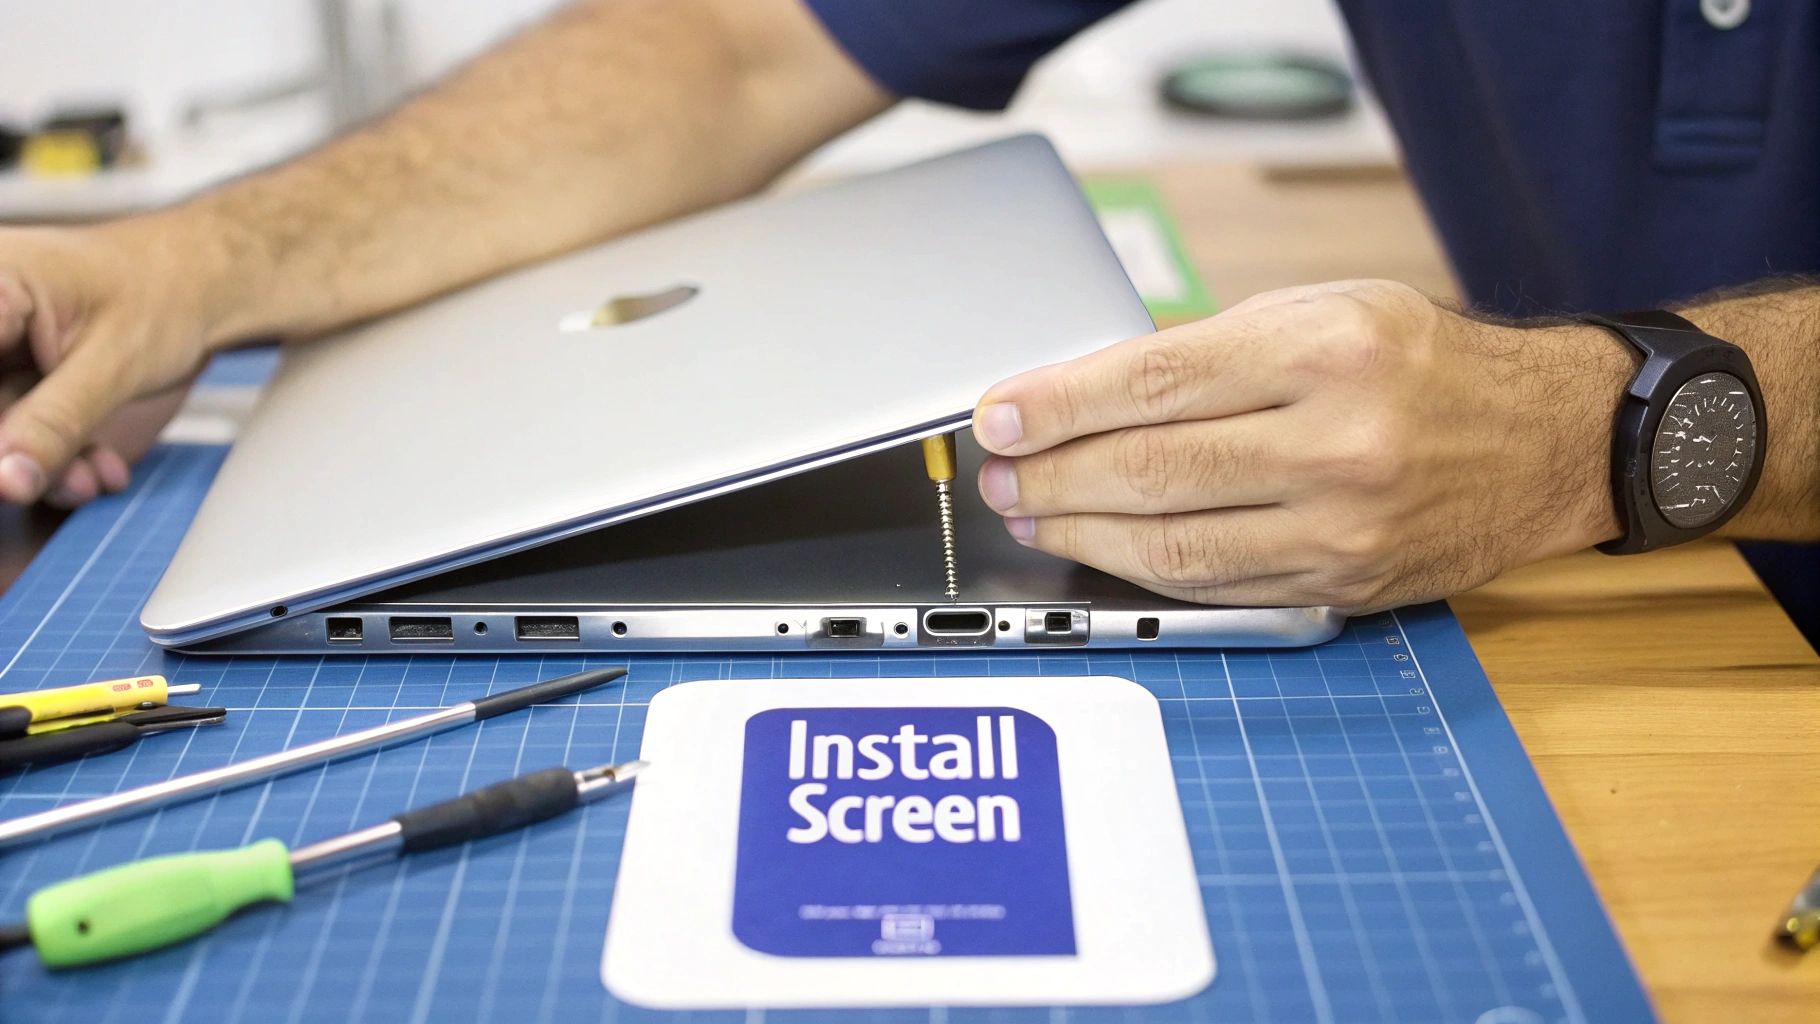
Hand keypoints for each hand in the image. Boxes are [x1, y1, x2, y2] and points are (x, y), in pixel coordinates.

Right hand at [0, 219, 228, 506]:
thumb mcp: (113, 366)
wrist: (201, 285)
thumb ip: (56, 424)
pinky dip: (53, 451)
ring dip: (41, 462)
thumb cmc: (165, 294)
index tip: (10, 472)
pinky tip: (93, 466)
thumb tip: (5, 481)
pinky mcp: (10, 365)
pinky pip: (15, 421)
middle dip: (16, 455)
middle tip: (69, 483)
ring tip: (91, 478)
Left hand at [971, 280, 1637, 612]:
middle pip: (1150, 468)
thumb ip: (1212, 351)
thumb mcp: (1325, 310)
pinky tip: (1099, 552)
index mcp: (1326, 349)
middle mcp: (1339, 441)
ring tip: (1028, 513)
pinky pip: (1216, 586)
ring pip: (1173, 544)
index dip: (1057, 404)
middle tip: (996, 473)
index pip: (1154, 381)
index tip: (997, 414)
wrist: (1548, 441)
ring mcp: (1343, 526)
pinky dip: (1142, 572)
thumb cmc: (1424, 363)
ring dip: (1081, 534)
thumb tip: (1085, 394)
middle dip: (1051, 474)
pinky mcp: (1342, 585)